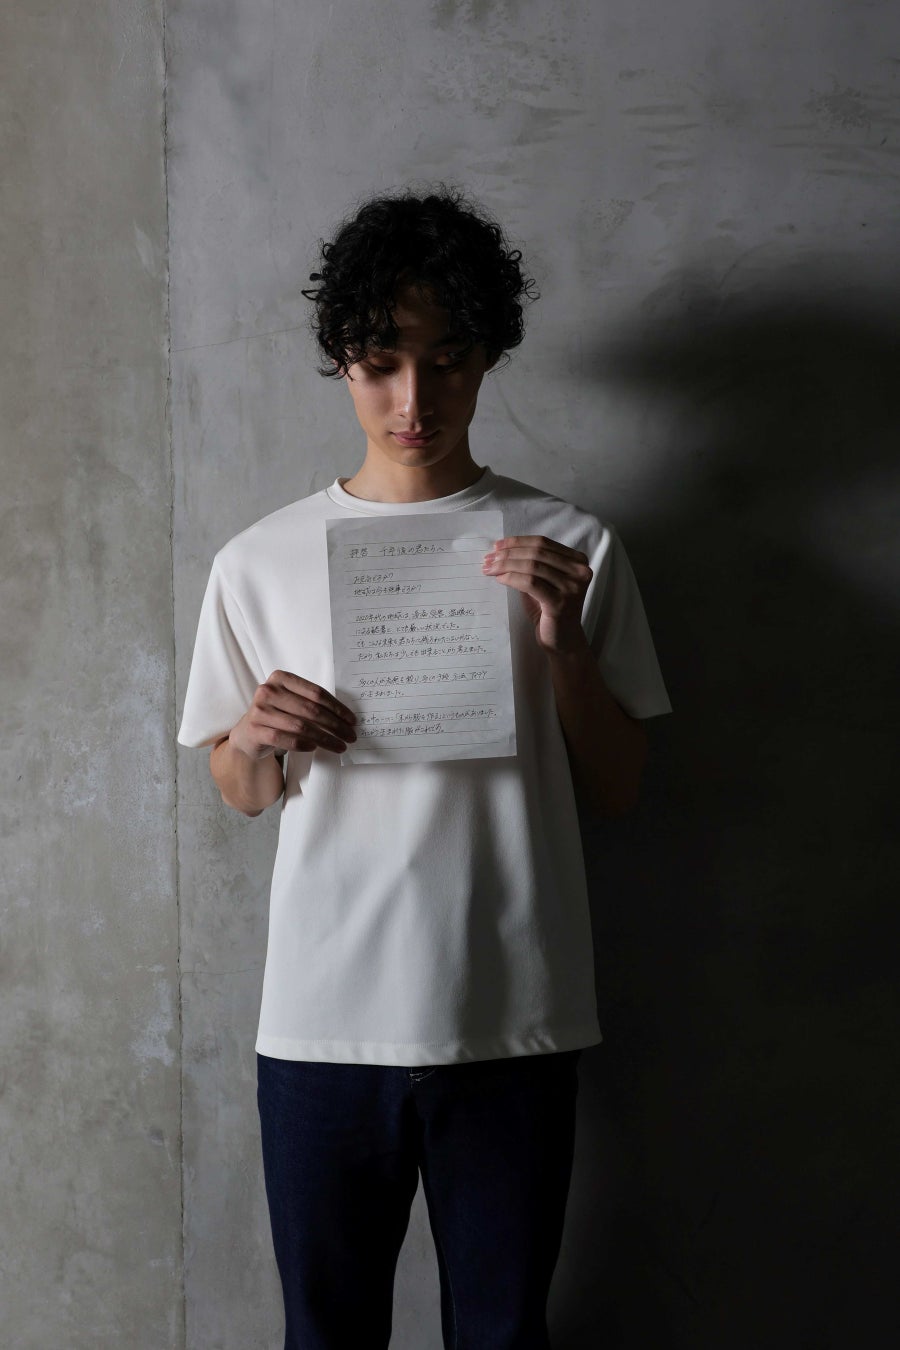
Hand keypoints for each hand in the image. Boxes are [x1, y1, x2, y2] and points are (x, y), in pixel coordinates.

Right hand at [227, 670, 356, 759]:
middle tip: (350, 736)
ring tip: (339, 746)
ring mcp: (260, 711)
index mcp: (281, 678)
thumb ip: (311, 702)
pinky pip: (286, 739)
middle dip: (335, 725)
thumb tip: (346, 718)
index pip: (316, 693)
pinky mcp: (256, 730)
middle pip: (310, 710)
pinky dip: (303, 744)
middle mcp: (268, 691)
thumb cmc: (277, 715)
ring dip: (324, 738)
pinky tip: (315, 748)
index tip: (352, 721)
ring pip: (300, 726)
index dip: (337, 708)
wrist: (248, 733)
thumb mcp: (291, 701)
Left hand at [482, 535, 591, 654]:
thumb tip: (501, 550)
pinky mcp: (561, 603)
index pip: (543, 542)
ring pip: (532, 566)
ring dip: (506, 565)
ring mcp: (572, 587)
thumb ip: (531, 564)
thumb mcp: (544, 581)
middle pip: (537, 553)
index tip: (497, 546)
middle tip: (489, 559)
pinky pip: (530, 583)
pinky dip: (512, 578)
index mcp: (578, 561)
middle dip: (508, 554)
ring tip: (490, 569)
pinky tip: (500, 579)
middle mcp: (580, 571)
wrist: (563, 640)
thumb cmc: (550, 610)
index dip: (517, 542)